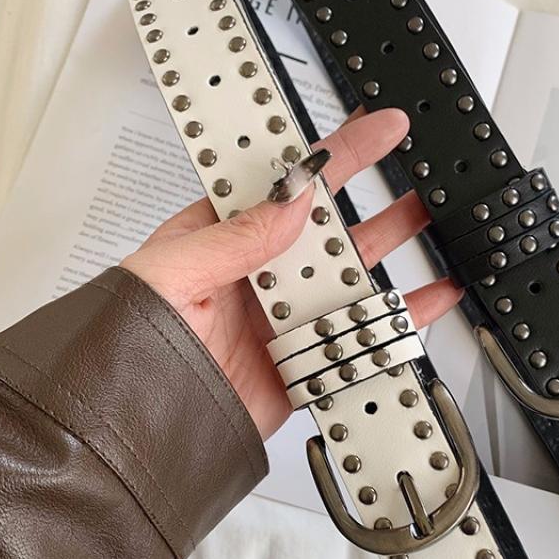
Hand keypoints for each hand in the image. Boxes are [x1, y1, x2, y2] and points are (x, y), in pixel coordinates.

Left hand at [122, 109, 461, 438]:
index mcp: (224, 239)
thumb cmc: (128, 343)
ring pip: (352, 277)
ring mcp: (286, 318)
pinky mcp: (304, 359)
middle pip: (330, 228)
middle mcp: (261, 276)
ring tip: (431, 227)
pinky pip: (360, 335)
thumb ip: (232, 238)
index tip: (371, 129)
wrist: (139, 428)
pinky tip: (425, 302)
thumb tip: (293, 201)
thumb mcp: (169, 274)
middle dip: (375, 198)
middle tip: (415, 176)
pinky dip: (397, 321)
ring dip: (393, 252)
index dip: (331, 155)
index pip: (286, 185)